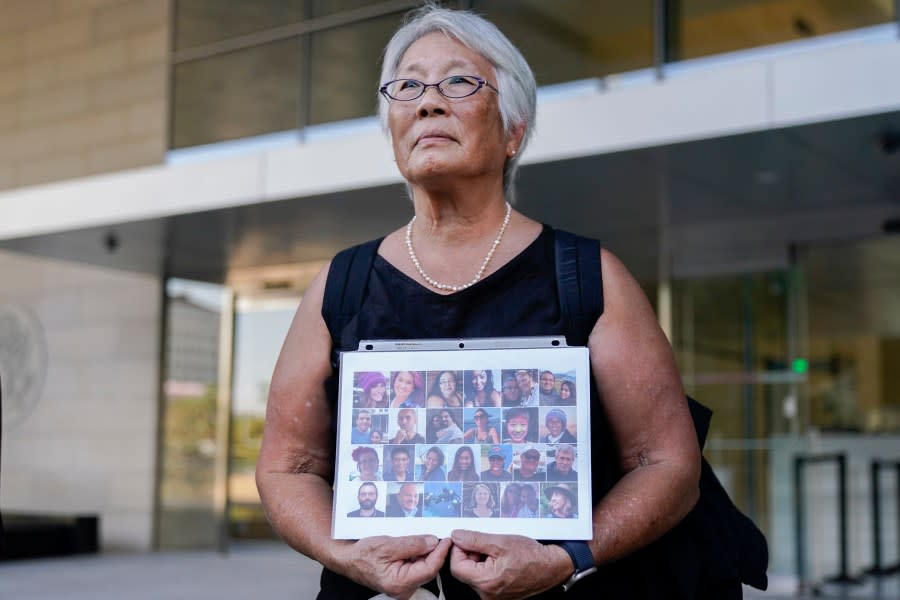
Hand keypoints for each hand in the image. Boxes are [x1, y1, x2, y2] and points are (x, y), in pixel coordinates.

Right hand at [335, 535, 450, 599]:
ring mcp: (403, 586)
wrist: (349, 558)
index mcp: (399, 583)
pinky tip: (417, 545)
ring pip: (424, 568)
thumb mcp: (388, 544)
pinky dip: (419, 556)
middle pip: (428, 569)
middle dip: (435, 552)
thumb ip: (413, 544)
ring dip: (427, 553)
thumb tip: (433, 542)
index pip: (429, 568)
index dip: (440, 553)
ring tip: (426, 538)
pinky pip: (417, 568)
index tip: (447, 540)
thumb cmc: (363, 553)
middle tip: (439, 535)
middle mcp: (403, 589)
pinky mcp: (402, 581)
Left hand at [449, 530, 572, 598]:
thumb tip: (456, 536)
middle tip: (485, 543)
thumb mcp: (500, 541)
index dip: (458, 550)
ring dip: (479, 560)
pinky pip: (484, 580)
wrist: (551, 567)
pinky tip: (499, 560)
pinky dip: (487, 567)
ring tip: (496, 551)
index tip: (465, 539)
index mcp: (485, 582)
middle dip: (470, 554)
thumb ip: (474, 540)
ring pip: (474, 574)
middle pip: (464, 571)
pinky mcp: (498, 595)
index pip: (456, 566)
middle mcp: (487, 594)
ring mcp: (492, 596)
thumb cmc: (530, 556)